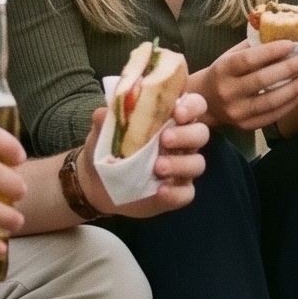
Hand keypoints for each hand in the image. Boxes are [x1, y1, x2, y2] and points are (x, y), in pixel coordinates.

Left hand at [79, 94, 208, 218]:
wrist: (96, 184)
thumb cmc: (107, 149)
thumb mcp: (102, 133)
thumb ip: (105, 120)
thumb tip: (104, 112)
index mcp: (169, 120)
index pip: (194, 105)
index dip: (192, 106)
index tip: (177, 112)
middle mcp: (181, 143)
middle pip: (201, 133)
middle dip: (187, 135)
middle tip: (165, 139)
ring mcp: (181, 168)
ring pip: (197, 163)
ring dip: (181, 164)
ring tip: (158, 167)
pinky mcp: (176, 192)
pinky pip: (186, 193)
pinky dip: (176, 192)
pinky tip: (160, 191)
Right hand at [190, 39, 297, 131]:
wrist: (205, 101)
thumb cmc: (224, 72)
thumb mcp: (231, 55)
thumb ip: (253, 46)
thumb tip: (283, 34)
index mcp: (222, 70)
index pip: (248, 60)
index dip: (270, 52)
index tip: (292, 44)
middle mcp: (227, 92)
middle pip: (262, 81)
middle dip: (289, 69)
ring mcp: (237, 112)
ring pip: (271, 101)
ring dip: (297, 88)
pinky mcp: (246, 126)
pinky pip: (273, 115)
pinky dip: (291, 103)